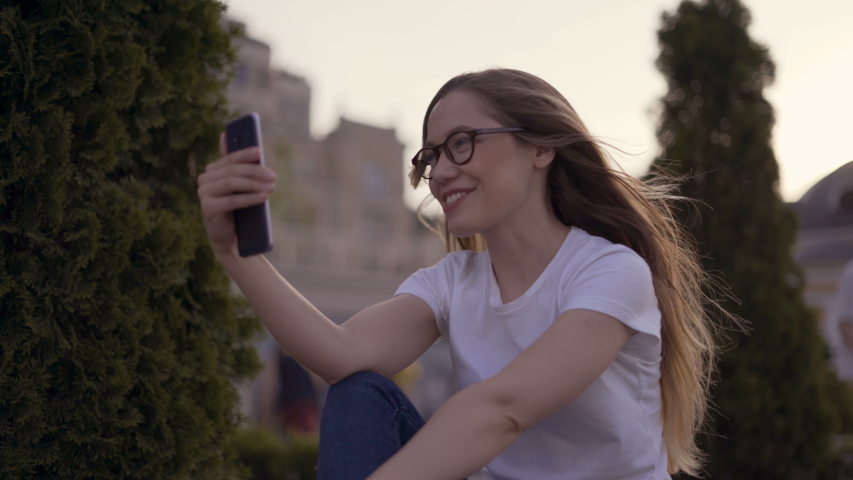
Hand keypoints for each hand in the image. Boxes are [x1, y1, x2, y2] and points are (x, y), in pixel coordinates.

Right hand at [197, 133, 275, 258]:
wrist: (231, 237)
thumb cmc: (239, 209)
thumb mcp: (243, 188)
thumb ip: (244, 168)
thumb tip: (251, 147)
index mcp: (212, 170)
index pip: (230, 158)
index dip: (245, 154)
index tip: (259, 151)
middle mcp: (205, 179)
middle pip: (232, 171)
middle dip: (255, 172)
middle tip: (273, 176)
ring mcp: (203, 193)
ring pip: (232, 183)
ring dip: (254, 184)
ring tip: (271, 188)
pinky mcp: (207, 208)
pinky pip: (231, 200)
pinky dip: (249, 198)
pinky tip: (263, 198)